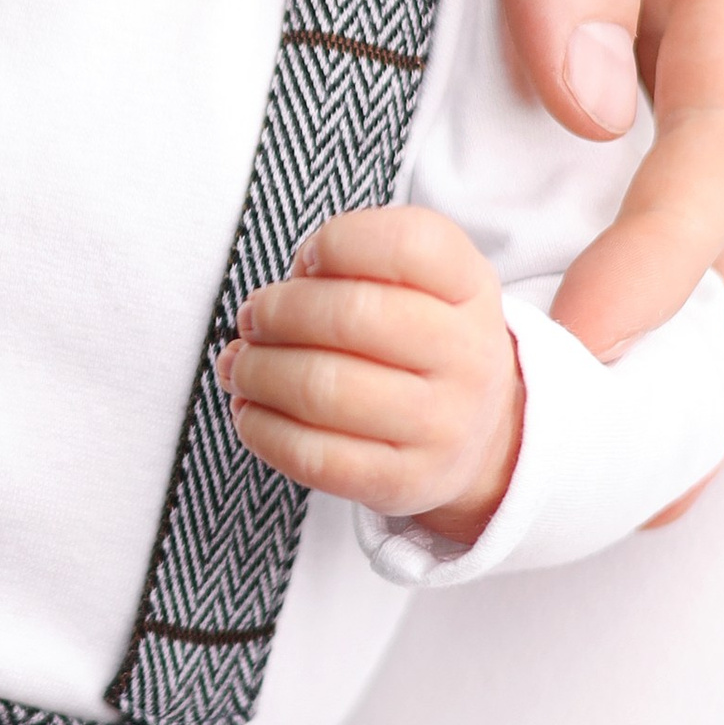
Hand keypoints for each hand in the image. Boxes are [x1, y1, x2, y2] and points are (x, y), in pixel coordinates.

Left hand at [222, 206, 522, 545]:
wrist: (480, 435)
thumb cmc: (423, 340)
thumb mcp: (420, 281)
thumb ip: (350, 265)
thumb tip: (265, 308)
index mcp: (469, 287)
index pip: (409, 245)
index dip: (338, 242)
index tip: (309, 261)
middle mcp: (467, 356)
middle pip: (351, 316)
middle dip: (276, 312)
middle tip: (253, 318)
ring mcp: (440, 426)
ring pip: (322, 390)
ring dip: (257, 371)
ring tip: (242, 365)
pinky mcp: (403, 482)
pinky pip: (313, 457)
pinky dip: (261, 429)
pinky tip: (251, 410)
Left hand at [442, 0, 723, 395]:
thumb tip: (584, 101)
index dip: (670, 263)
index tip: (598, 368)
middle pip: (720, 182)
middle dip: (695, 329)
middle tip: (630, 471)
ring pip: (647, 149)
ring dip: (622, 277)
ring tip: (561, 409)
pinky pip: (554, 76)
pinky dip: (535, 177)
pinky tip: (476, 238)